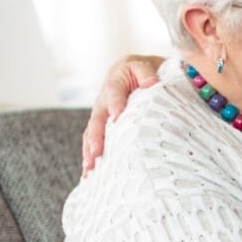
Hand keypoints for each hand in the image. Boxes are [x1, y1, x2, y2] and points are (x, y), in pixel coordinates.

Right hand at [82, 55, 165, 177]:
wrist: (131, 72)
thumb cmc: (141, 71)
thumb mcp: (144, 65)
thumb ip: (146, 73)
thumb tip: (152, 84)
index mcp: (115, 84)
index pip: (115, 94)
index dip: (116, 104)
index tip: (117, 117)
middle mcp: (103, 102)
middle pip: (97, 120)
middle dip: (96, 137)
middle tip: (97, 152)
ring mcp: (100, 116)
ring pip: (91, 134)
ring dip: (89, 151)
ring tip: (90, 169)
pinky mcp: (101, 128)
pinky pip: (92, 142)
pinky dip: (89, 158)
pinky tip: (88, 176)